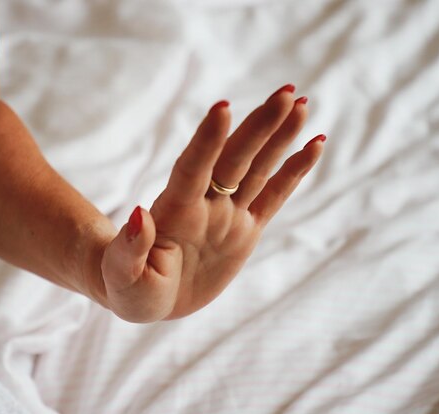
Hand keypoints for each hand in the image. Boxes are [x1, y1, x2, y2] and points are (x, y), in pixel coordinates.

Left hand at [97, 84, 324, 321]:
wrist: (151, 294)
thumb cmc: (131, 289)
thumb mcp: (124, 278)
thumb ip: (131, 249)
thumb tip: (141, 215)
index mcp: (174, 212)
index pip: (193, 169)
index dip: (207, 141)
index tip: (223, 108)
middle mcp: (205, 204)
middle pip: (235, 159)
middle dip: (259, 127)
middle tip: (286, 93)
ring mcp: (228, 214)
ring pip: (258, 168)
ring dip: (279, 136)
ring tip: (301, 103)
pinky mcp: (246, 228)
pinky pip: (274, 196)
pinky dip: (294, 171)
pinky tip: (314, 144)